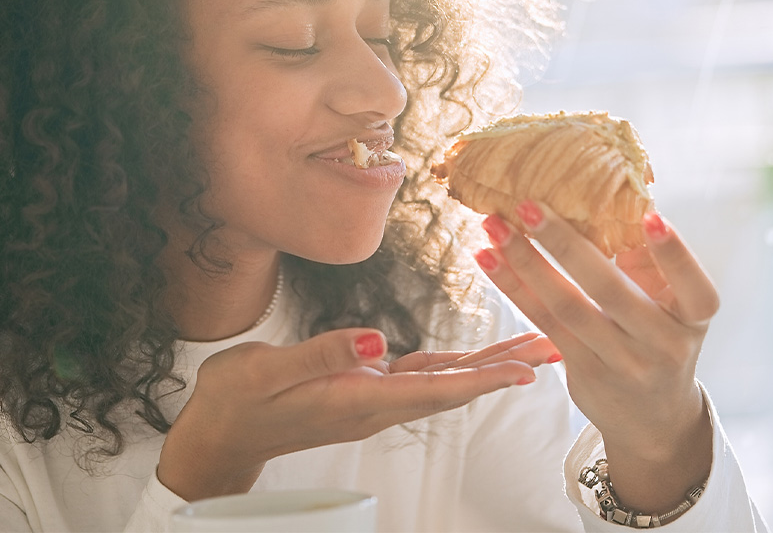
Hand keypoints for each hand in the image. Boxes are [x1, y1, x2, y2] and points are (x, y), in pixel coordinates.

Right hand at [157, 328, 557, 500]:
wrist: (220, 432)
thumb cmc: (238, 399)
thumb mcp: (267, 370)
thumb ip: (322, 352)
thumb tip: (376, 338)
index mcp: (356, 398)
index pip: (432, 389)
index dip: (481, 378)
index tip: (526, 371)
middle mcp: (373, 403)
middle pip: (452, 387)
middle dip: (503, 369)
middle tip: (552, 351)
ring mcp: (369, 397)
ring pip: (441, 381)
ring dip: (486, 365)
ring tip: (527, 349)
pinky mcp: (359, 387)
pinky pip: (417, 375)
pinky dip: (451, 363)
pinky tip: (469, 357)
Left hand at [475, 201, 718, 513]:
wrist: (653, 417)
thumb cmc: (660, 335)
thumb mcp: (673, 305)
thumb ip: (649, 262)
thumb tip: (614, 200)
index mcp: (694, 319)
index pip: (694, 288)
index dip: (674, 255)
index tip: (650, 217)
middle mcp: (663, 345)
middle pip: (610, 291)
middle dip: (564, 245)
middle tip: (528, 206)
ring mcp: (622, 363)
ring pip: (566, 309)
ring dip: (525, 264)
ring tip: (494, 227)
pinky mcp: (583, 373)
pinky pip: (543, 323)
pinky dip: (514, 288)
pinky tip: (488, 258)